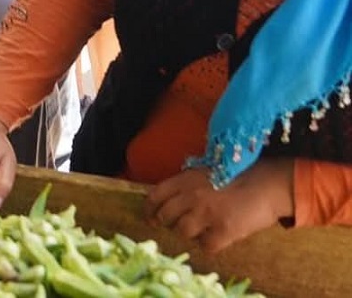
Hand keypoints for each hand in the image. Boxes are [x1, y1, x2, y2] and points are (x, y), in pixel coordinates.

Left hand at [146, 159, 294, 254]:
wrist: (266, 184)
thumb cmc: (237, 174)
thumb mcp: (205, 170)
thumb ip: (187, 183)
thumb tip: (171, 197)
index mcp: (185, 180)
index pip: (155, 196)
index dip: (149, 209)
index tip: (149, 217)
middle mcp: (191, 197)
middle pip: (166, 216)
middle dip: (167, 223)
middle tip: (174, 226)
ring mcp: (207, 215)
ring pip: (183, 232)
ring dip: (188, 233)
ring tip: (198, 229)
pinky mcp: (224, 231)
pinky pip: (206, 245)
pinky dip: (208, 244)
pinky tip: (215, 238)